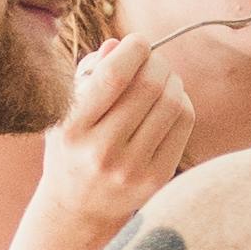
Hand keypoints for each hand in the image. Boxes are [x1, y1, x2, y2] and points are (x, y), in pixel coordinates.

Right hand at [32, 37, 198, 249]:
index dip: (134, 50)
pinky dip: (182, 102)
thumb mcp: (66, 110)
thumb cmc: (72, 146)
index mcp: (72, 129)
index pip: (113, 78)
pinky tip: (169, 102)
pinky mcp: (157, 178)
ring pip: (172, 104)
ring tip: (161, 79)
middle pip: (149, 88)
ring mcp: (132, 168)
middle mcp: (101, 152)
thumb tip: (119, 45)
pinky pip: (184, 124)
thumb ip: (89, 73)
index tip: (138, 42)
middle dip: (157, 63)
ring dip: (173, 80)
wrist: (77, 207)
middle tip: (152, 60)